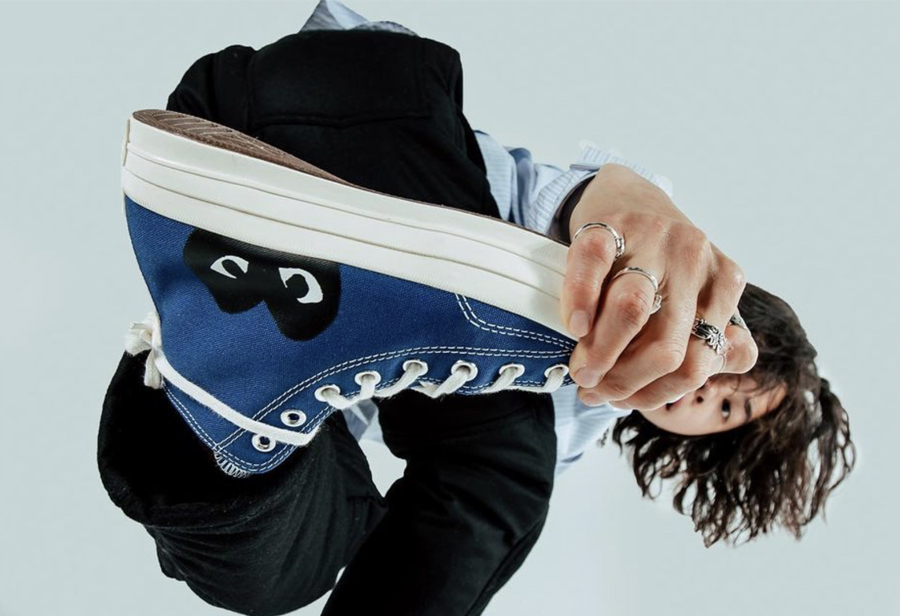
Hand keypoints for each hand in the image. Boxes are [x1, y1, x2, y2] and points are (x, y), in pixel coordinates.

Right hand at [559, 163, 758, 409]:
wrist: (627, 193)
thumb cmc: (660, 259)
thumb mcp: (697, 294)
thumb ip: (717, 338)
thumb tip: (714, 371)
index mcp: (723, 284)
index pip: (698, 363)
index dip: (656, 393)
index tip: (620, 399)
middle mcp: (695, 259)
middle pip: (666, 346)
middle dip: (623, 380)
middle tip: (592, 389)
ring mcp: (654, 237)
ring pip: (632, 310)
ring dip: (601, 352)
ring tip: (579, 368)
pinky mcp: (612, 221)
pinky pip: (594, 265)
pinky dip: (580, 301)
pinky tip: (575, 325)